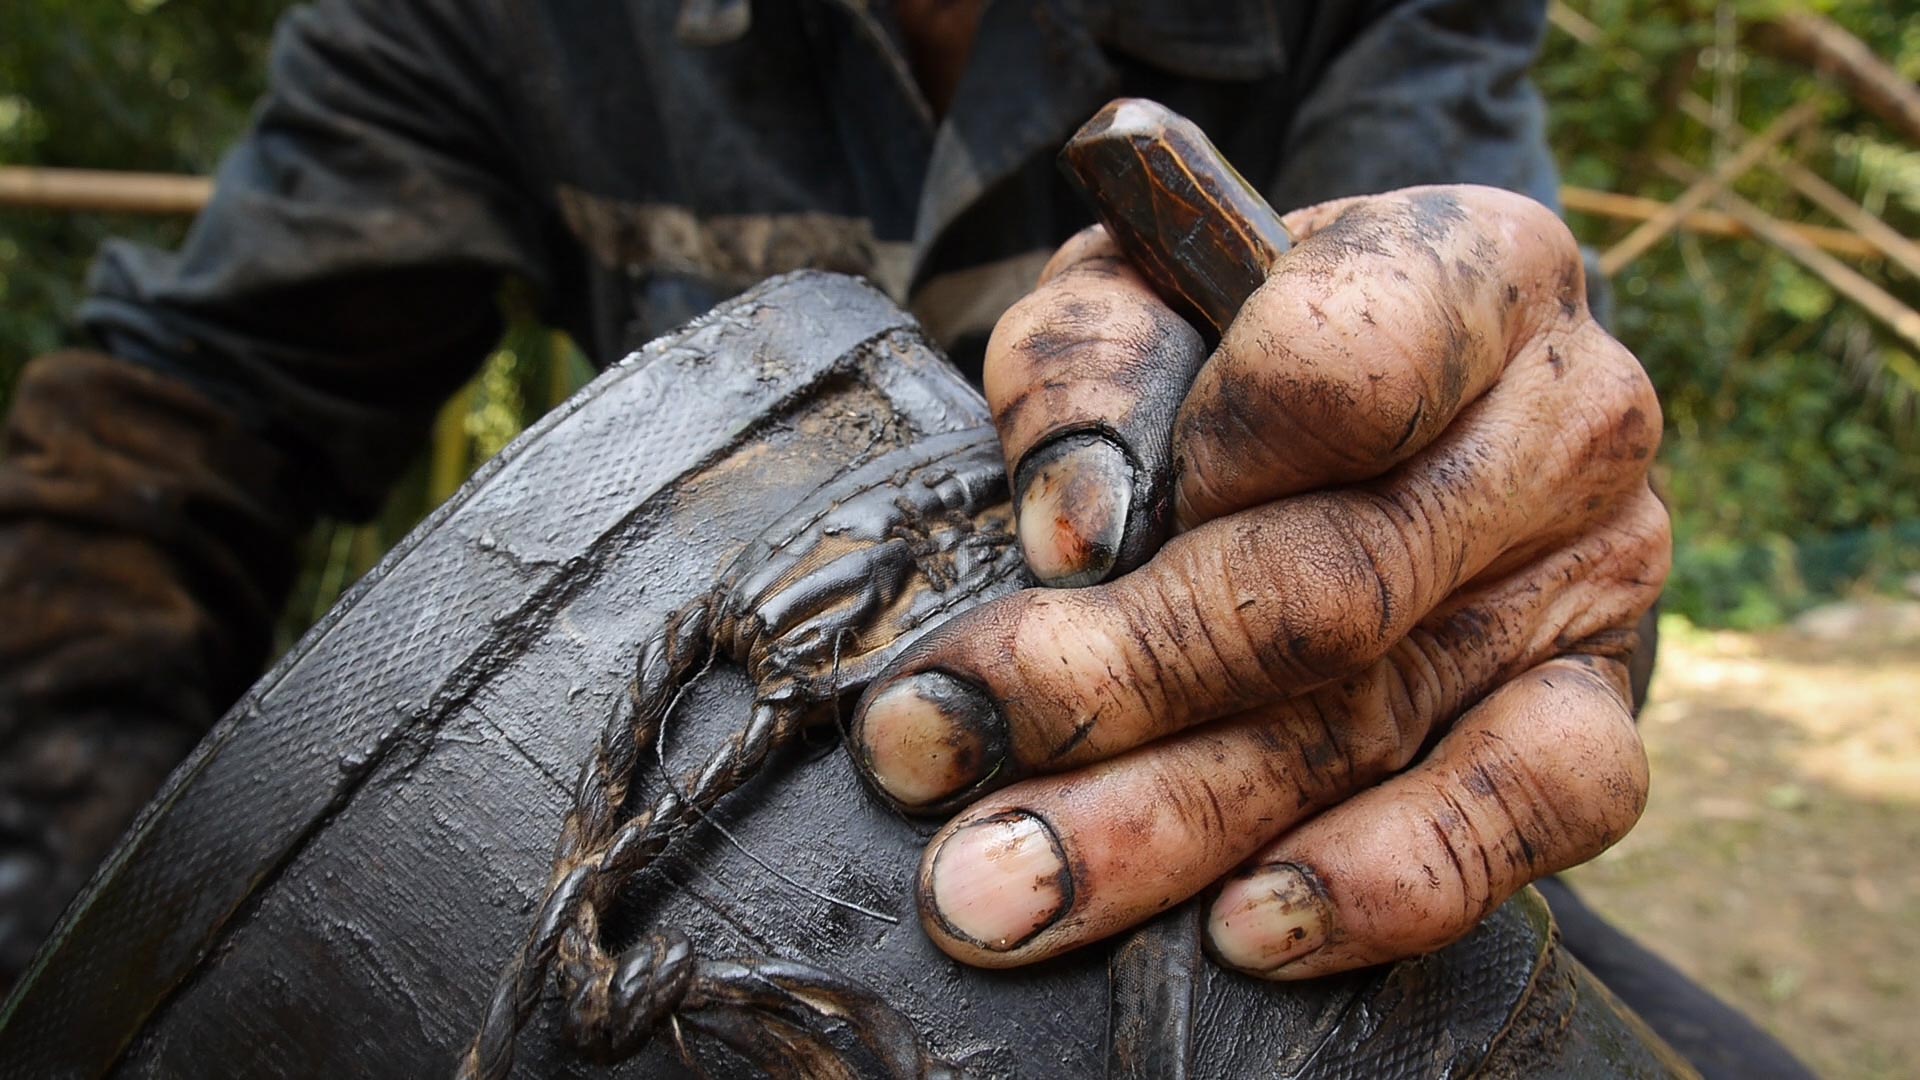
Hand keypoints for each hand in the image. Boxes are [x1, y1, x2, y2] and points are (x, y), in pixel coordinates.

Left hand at [849, 185, 1668, 978]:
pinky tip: (1245, 930)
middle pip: (1328, 588)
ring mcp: (1593, 582)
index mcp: (1479, 270)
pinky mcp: (1595, 714)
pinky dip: (1382, 884)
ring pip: (1377, 725)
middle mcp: (1567, 423)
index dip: (1193, 457)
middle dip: (1105, 686)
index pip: (1345, 367)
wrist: (1409, 405)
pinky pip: (1522, 823)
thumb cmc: (1246, 335)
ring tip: (1007, 886)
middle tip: (930, 753)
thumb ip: (1095, 357)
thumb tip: (1082, 524)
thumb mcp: (1145, 289)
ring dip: (1171, 826)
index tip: (1053, 539)